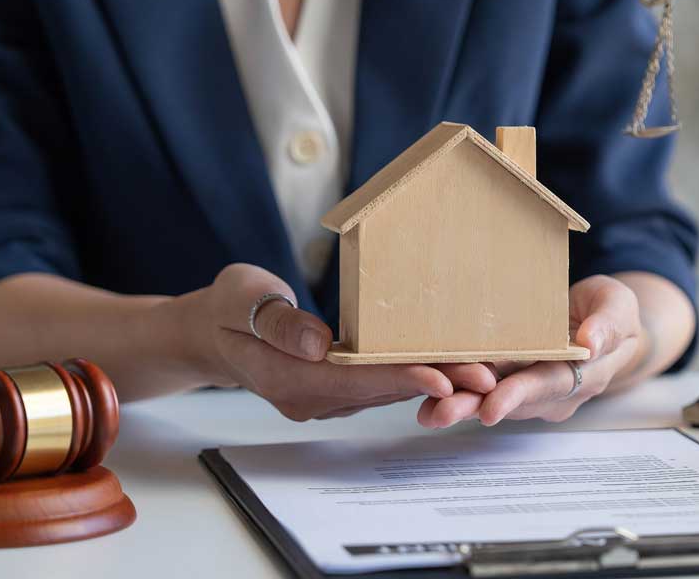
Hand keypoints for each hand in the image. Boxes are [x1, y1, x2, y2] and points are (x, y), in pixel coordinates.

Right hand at [173, 264, 496, 420]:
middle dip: (436, 383)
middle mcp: (312, 397)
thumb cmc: (228, 307)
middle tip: (487, 375)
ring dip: (435, 381)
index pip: (354, 381)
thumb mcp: (242, 302)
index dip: (401, 379)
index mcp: (288, 378)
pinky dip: (415, 373)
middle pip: (381, 390)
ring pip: (387, 389)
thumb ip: (278, 323)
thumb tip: (317, 344)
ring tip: (484, 370)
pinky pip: (381, 382)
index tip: (443, 378)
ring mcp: (325, 397)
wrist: (211, 331)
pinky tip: (451, 363)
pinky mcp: (337, 387)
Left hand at [416, 275, 642, 427]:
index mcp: (585, 375)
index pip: (550, 386)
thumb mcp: (619, 307)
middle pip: (513, 400)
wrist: (603, 321)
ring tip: (427, 411)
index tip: (492, 407)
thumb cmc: (611, 311)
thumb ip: (609, 324)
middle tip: (440, 413)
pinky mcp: (513, 377)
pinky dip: (458, 390)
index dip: (519, 396)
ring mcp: (532, 386)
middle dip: (476, 407)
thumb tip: (592, 342)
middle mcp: (555, 390)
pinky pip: (485, 386)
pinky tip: (428, 394)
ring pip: (494, 398)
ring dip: (460, 405)